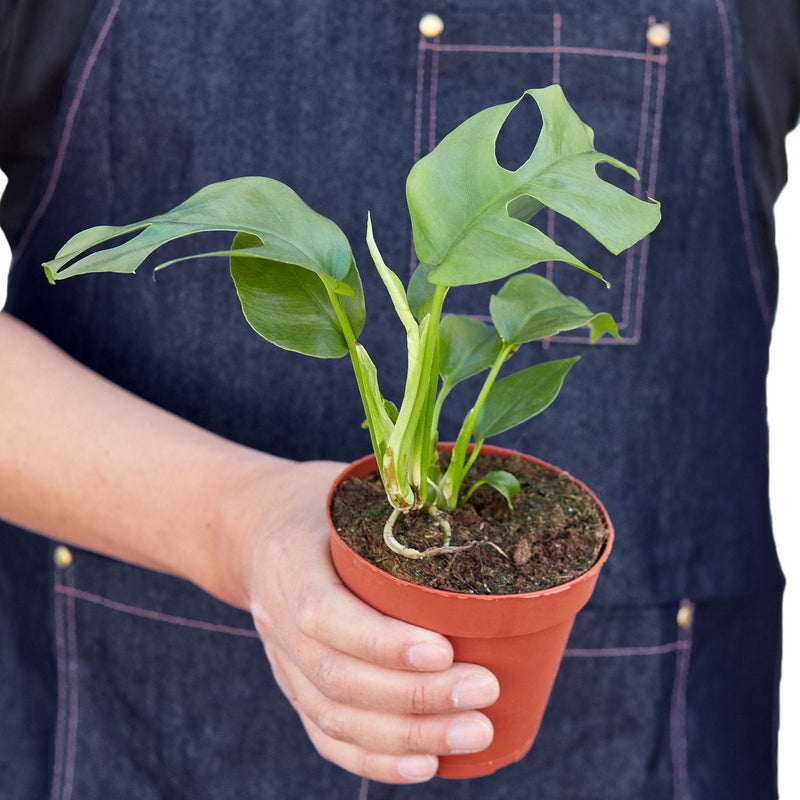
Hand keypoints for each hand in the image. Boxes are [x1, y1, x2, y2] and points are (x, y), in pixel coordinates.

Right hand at [241, 459, 499, 782]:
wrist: (253, 530)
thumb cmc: (317, 504)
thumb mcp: (344, 486)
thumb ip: (396, 507)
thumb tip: (487, 521)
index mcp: (289, 562)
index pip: (325, 616)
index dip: (383, 643)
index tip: (445, 651)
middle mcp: (277, 619)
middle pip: (339, 678)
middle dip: (417, 697)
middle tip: (484, 692)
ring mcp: (283, 661)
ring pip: (337, 717)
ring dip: (410, 736)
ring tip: (475, 732)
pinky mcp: (295, 686)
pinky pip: (328, 735)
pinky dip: (377, 759)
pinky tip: (427, 766)